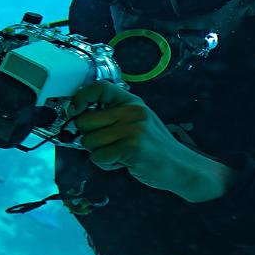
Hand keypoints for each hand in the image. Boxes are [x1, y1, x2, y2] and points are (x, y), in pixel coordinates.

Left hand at [68, 82, 234, 202]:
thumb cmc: (153, 147)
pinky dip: (106, 164)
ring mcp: (132, 129)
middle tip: (108, 144)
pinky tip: (123, 162)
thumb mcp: (135, 122)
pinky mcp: (132, 147)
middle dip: (89, 137)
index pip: (99, 87)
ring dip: (99, 153)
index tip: (74, 110)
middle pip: (84, 121)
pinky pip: (98, 157)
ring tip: (120, 154)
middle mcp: (132, 111)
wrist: (180, 167)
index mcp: (131, 102)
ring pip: (88, 142)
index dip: (81, 97)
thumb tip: (76, 117)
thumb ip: (111, 116)